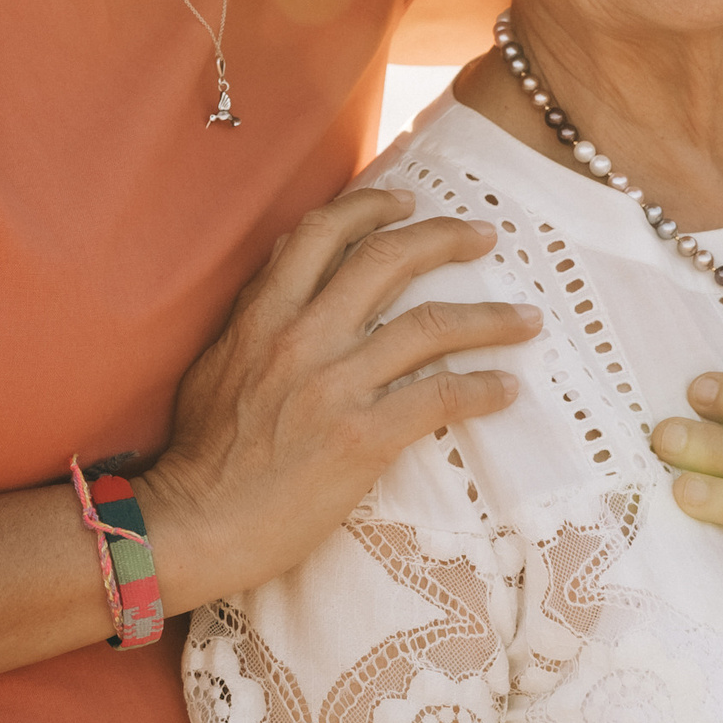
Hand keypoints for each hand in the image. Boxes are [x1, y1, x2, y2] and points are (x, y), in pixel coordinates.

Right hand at [138, 186, 540, 610]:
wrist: (195, 522)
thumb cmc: (202, 450)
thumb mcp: (217, 359)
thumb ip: (256, 311)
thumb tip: (288, 264)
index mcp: (263, 313)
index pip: (322, 231)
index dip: (371, 206)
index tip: (408, 201)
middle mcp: (302, 336)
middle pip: (387, 259)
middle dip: (444, 237)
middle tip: (485, 236)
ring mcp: (334, 385)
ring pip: (429, 325)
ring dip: (488, 318)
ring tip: (526, 317)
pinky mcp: (361, 437)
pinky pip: (437, 398)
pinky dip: (479, 388)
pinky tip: (505, 388)